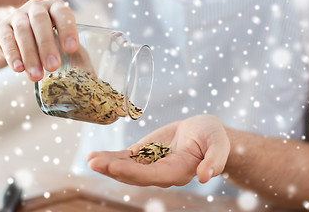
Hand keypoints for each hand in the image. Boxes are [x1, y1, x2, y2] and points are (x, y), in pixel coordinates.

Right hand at [0, 0, 78, 81]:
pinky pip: (6, 40)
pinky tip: (18, 69)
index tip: (71, 49)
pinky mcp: (2, 27)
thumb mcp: (60, 40)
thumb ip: (68, 50)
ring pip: (23, 32)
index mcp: (55, 7)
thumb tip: (80, 77)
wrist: (19, 38)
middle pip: (40, 21)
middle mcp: (36, 7)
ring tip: (36, 75)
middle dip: (47, 45)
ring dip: (30, 55)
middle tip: (53, 66)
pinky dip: (12, 55)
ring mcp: (17, 15)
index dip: (67, 30)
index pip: (62, 13)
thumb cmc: (48, 40)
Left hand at [87, 114, 229, 187]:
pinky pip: (126, 157)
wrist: (204, 132)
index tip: (115, 166)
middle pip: (135, 175)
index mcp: (178, 171)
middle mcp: (162, 172)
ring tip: (90, 159)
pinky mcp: (145, 153)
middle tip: (94, 162)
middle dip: (114, 169)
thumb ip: (214, 160)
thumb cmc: (214, 138)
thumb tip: (206, 176)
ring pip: (127, 168)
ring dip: (108, 164)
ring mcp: (151, 163)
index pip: (154, 175)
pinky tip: (95, 155)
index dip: (134, 172)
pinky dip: (110, 156)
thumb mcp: (219, 145)